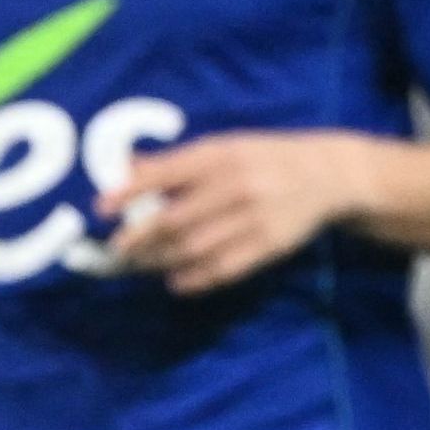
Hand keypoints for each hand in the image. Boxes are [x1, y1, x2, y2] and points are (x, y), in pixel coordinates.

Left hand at [102, 129, 364, 293]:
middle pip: (175, 219)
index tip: (100, 208)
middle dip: (138, 237)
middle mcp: (237, 186)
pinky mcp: (270, 244)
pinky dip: (194, 279)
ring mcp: (255, 217)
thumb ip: (175, 163)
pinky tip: (175, 281)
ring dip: (159, 261)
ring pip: (194, 248)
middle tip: (115, 249)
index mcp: (222, 156)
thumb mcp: (224, 148)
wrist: (329, 174)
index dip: (130, 191)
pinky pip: (223, 268)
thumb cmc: (262, 159)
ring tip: (138, 265)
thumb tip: (125, 169)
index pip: (167, 174)